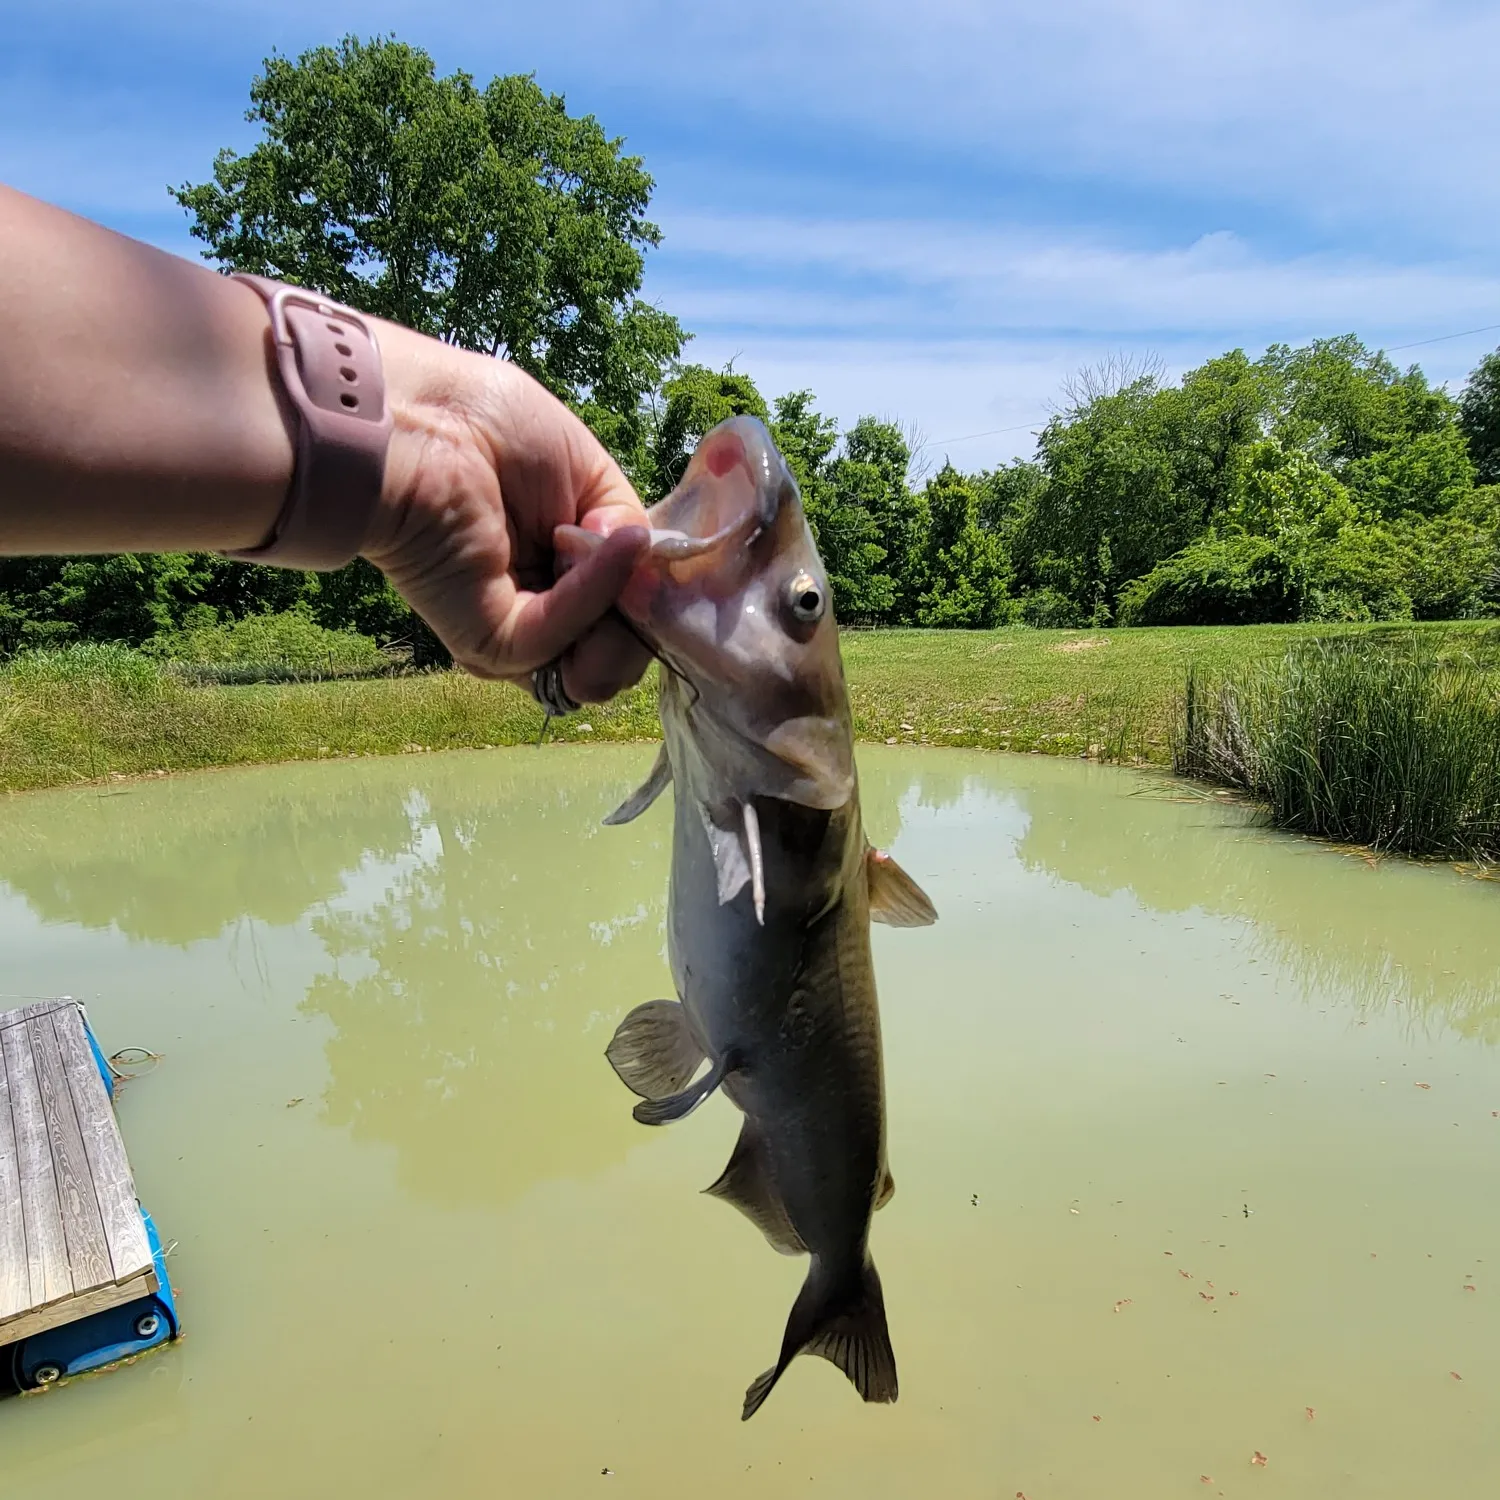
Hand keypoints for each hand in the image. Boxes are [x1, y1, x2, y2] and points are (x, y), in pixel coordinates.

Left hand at [365, 323, 652, 701]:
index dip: (653, 602)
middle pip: (615, 655)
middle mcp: (540, 606)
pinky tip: (595, 550)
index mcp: (563, 568)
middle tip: (646, 587)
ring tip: (621, 568)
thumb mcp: (592, 476)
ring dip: (620, 626)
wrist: (417, 419)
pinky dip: (588, 599)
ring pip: (591, 668)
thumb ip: (624, 534)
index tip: (664, 574)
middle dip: (643, 629)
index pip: (627, 616)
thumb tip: (643, 575)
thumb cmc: (491, 425)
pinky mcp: (488, 639)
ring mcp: (514, 628)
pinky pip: (554, 639)